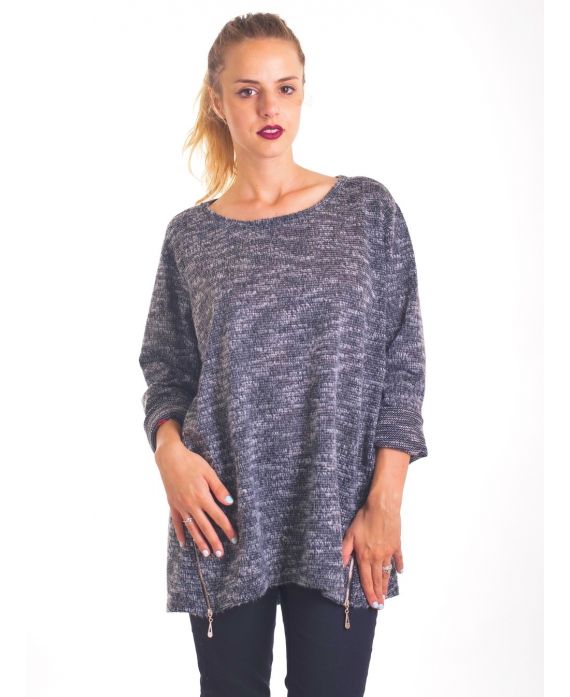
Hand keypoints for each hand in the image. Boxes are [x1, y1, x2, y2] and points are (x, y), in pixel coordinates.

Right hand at [155, 439, 237, 557]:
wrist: (170, 458)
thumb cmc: (191, 462)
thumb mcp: (208, 472)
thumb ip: (219, 489)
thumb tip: (230, 503)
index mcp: (202, 496)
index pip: (218, 517)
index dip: (227, 528)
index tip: (234, 538)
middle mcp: (191, 505)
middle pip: (205, 527)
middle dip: (214, 541)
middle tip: (220, 554)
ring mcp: (181, 506)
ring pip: (191, 528)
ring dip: (199, 542)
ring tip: (206, 554)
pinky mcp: (172, 505)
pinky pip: (177, 523)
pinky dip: (180, 534)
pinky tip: (184, 544)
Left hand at [341, 500, 403, 607]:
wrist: (382, 508)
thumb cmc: (365, 518)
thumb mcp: (350, 534)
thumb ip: (345, 551)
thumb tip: (341, 565)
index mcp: (364, 556)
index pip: (366, 580)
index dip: (369, 593)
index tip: (372, 603)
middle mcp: (377, 558)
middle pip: (377, 579)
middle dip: (378, 593)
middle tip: (380, 605)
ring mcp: (388, 552)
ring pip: (386, 572)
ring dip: (386, 584)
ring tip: (386, 594)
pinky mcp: (396, 545)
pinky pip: (398, 559)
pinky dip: (399, 566)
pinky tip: (399, 572)